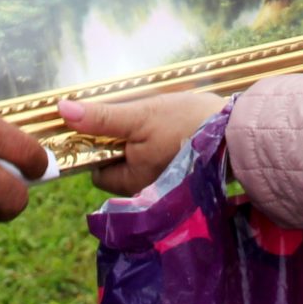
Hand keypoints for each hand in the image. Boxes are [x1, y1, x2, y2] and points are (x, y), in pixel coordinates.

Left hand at [59, 92, 227, 197]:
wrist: (240, 131)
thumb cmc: (188, 124)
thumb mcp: (140, 115)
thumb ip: (101, 117)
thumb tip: (62, 111)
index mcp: (131, 183)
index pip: (96, 170)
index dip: (97, 146)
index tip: (111, 126)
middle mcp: (147, 193)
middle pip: (119, 166)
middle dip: (124, 143)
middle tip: (140, 119)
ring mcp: (167, 186)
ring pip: (141, 162)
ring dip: (144, 141)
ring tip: (160, 122)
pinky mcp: (186, 177)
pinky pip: (162, 161)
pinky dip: (163, 145)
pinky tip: (175, 129)